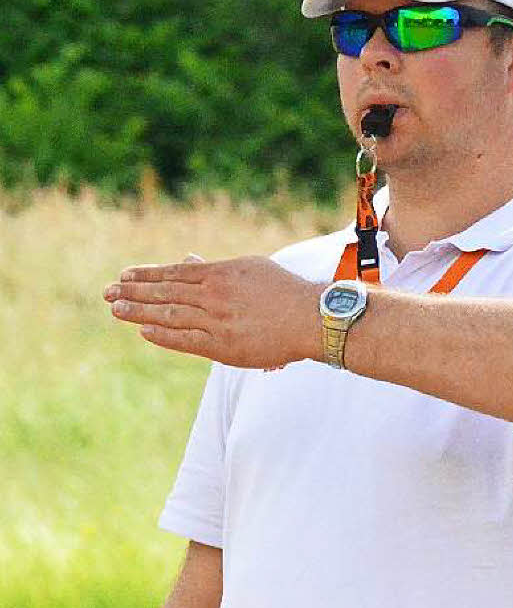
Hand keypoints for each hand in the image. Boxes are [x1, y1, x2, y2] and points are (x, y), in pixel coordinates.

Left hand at [103, 254, 322, 367]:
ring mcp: (216, 320)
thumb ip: (218, 269)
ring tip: (115, 309)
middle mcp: (214, 295)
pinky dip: (163, 335)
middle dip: (133, 291)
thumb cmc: (284, 293)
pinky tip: (143, 331)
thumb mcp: (250, 269)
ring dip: (139, 311)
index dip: (147, 275)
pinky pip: (185, 340)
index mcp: (221, 274)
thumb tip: (192, 262)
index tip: (125, 275)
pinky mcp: (222, 345)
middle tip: (107, 291)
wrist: (310, 318)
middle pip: (164, 292)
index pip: (174, 273)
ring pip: (169, 314)